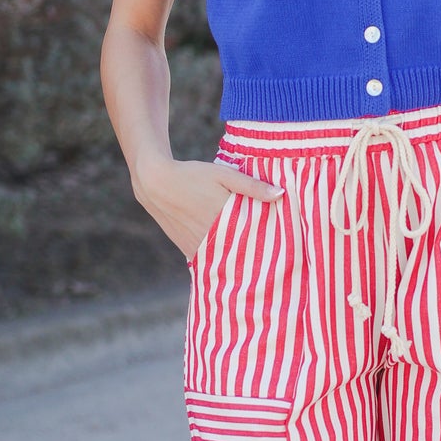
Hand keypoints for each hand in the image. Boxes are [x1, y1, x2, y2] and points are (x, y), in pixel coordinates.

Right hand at [131, 152, 282, 260]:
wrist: (156, 184)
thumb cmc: (192, 176)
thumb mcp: (224, 175)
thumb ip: (252, 186)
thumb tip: (280, 195)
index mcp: (223, 220)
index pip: (253, 240)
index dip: (269, 246)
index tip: (284, 250)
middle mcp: (210, 239)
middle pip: (241, 253)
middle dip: (257, 256)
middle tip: (278, 262)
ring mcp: (198, 248)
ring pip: (225, 261)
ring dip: (239, 262)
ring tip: (258, 265)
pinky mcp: (188, 251)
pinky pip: (210, 262)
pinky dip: (221, 262)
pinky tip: (233, 262)